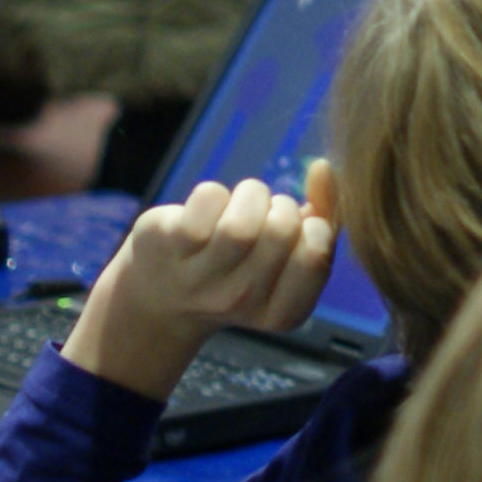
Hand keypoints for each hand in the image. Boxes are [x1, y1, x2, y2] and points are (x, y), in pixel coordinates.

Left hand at [61, 163, 337, 400]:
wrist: (158, 302)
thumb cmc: (235, 271)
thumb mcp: (285, 259)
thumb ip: (323, 216)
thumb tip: (323, 167)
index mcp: (278, 314)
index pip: (316, 254)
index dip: (313, 227)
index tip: (295, 234)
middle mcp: (237, 301)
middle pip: (282, 229)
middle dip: (281, 207)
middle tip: (263, 219)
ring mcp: (196, 277)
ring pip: (242, 220)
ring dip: (250, 196)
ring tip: (238, 208)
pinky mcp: (164, 245)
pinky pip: (208, 198)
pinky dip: (214, 194)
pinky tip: (203, 212)